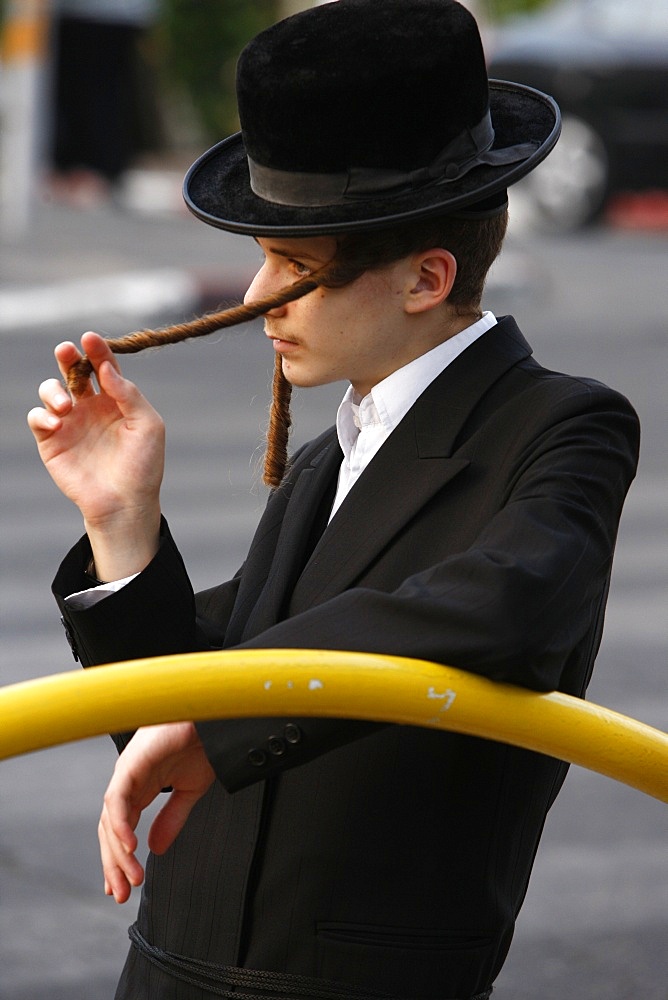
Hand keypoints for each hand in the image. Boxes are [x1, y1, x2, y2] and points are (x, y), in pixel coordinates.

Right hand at [27, 332, 163, 577]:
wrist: (125, 502)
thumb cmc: (143, 465)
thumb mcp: (148, 426)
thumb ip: (129, 394)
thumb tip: (107, 368)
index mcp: (116, 400)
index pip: (104, 367)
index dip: (97, 350)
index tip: (91, 338)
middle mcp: (91, 407)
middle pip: (73, 371)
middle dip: (67, 357)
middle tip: (66, 351)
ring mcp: (70, 422)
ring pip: (51, 389)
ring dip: (53, 389)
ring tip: (66, 405)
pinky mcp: (52, 441)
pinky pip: (38, 417)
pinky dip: (42, 414)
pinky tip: (56, 421)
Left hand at [98, 722, 214, 902]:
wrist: (213, 717)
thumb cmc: (202, 742)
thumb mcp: (189, 791)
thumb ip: (171, 819)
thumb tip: (155, 849)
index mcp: (140, 789)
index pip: (120, 830)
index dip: (118, 859)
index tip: (121, 888)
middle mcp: (128, 782)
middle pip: (110, 830)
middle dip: (114, 864)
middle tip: (122, 893)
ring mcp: (127, 772)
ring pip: (110, 819)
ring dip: (118, 852)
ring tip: (131, 876)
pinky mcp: (130, 763)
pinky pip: (117, 799)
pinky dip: (120, 824)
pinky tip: (130, 846)